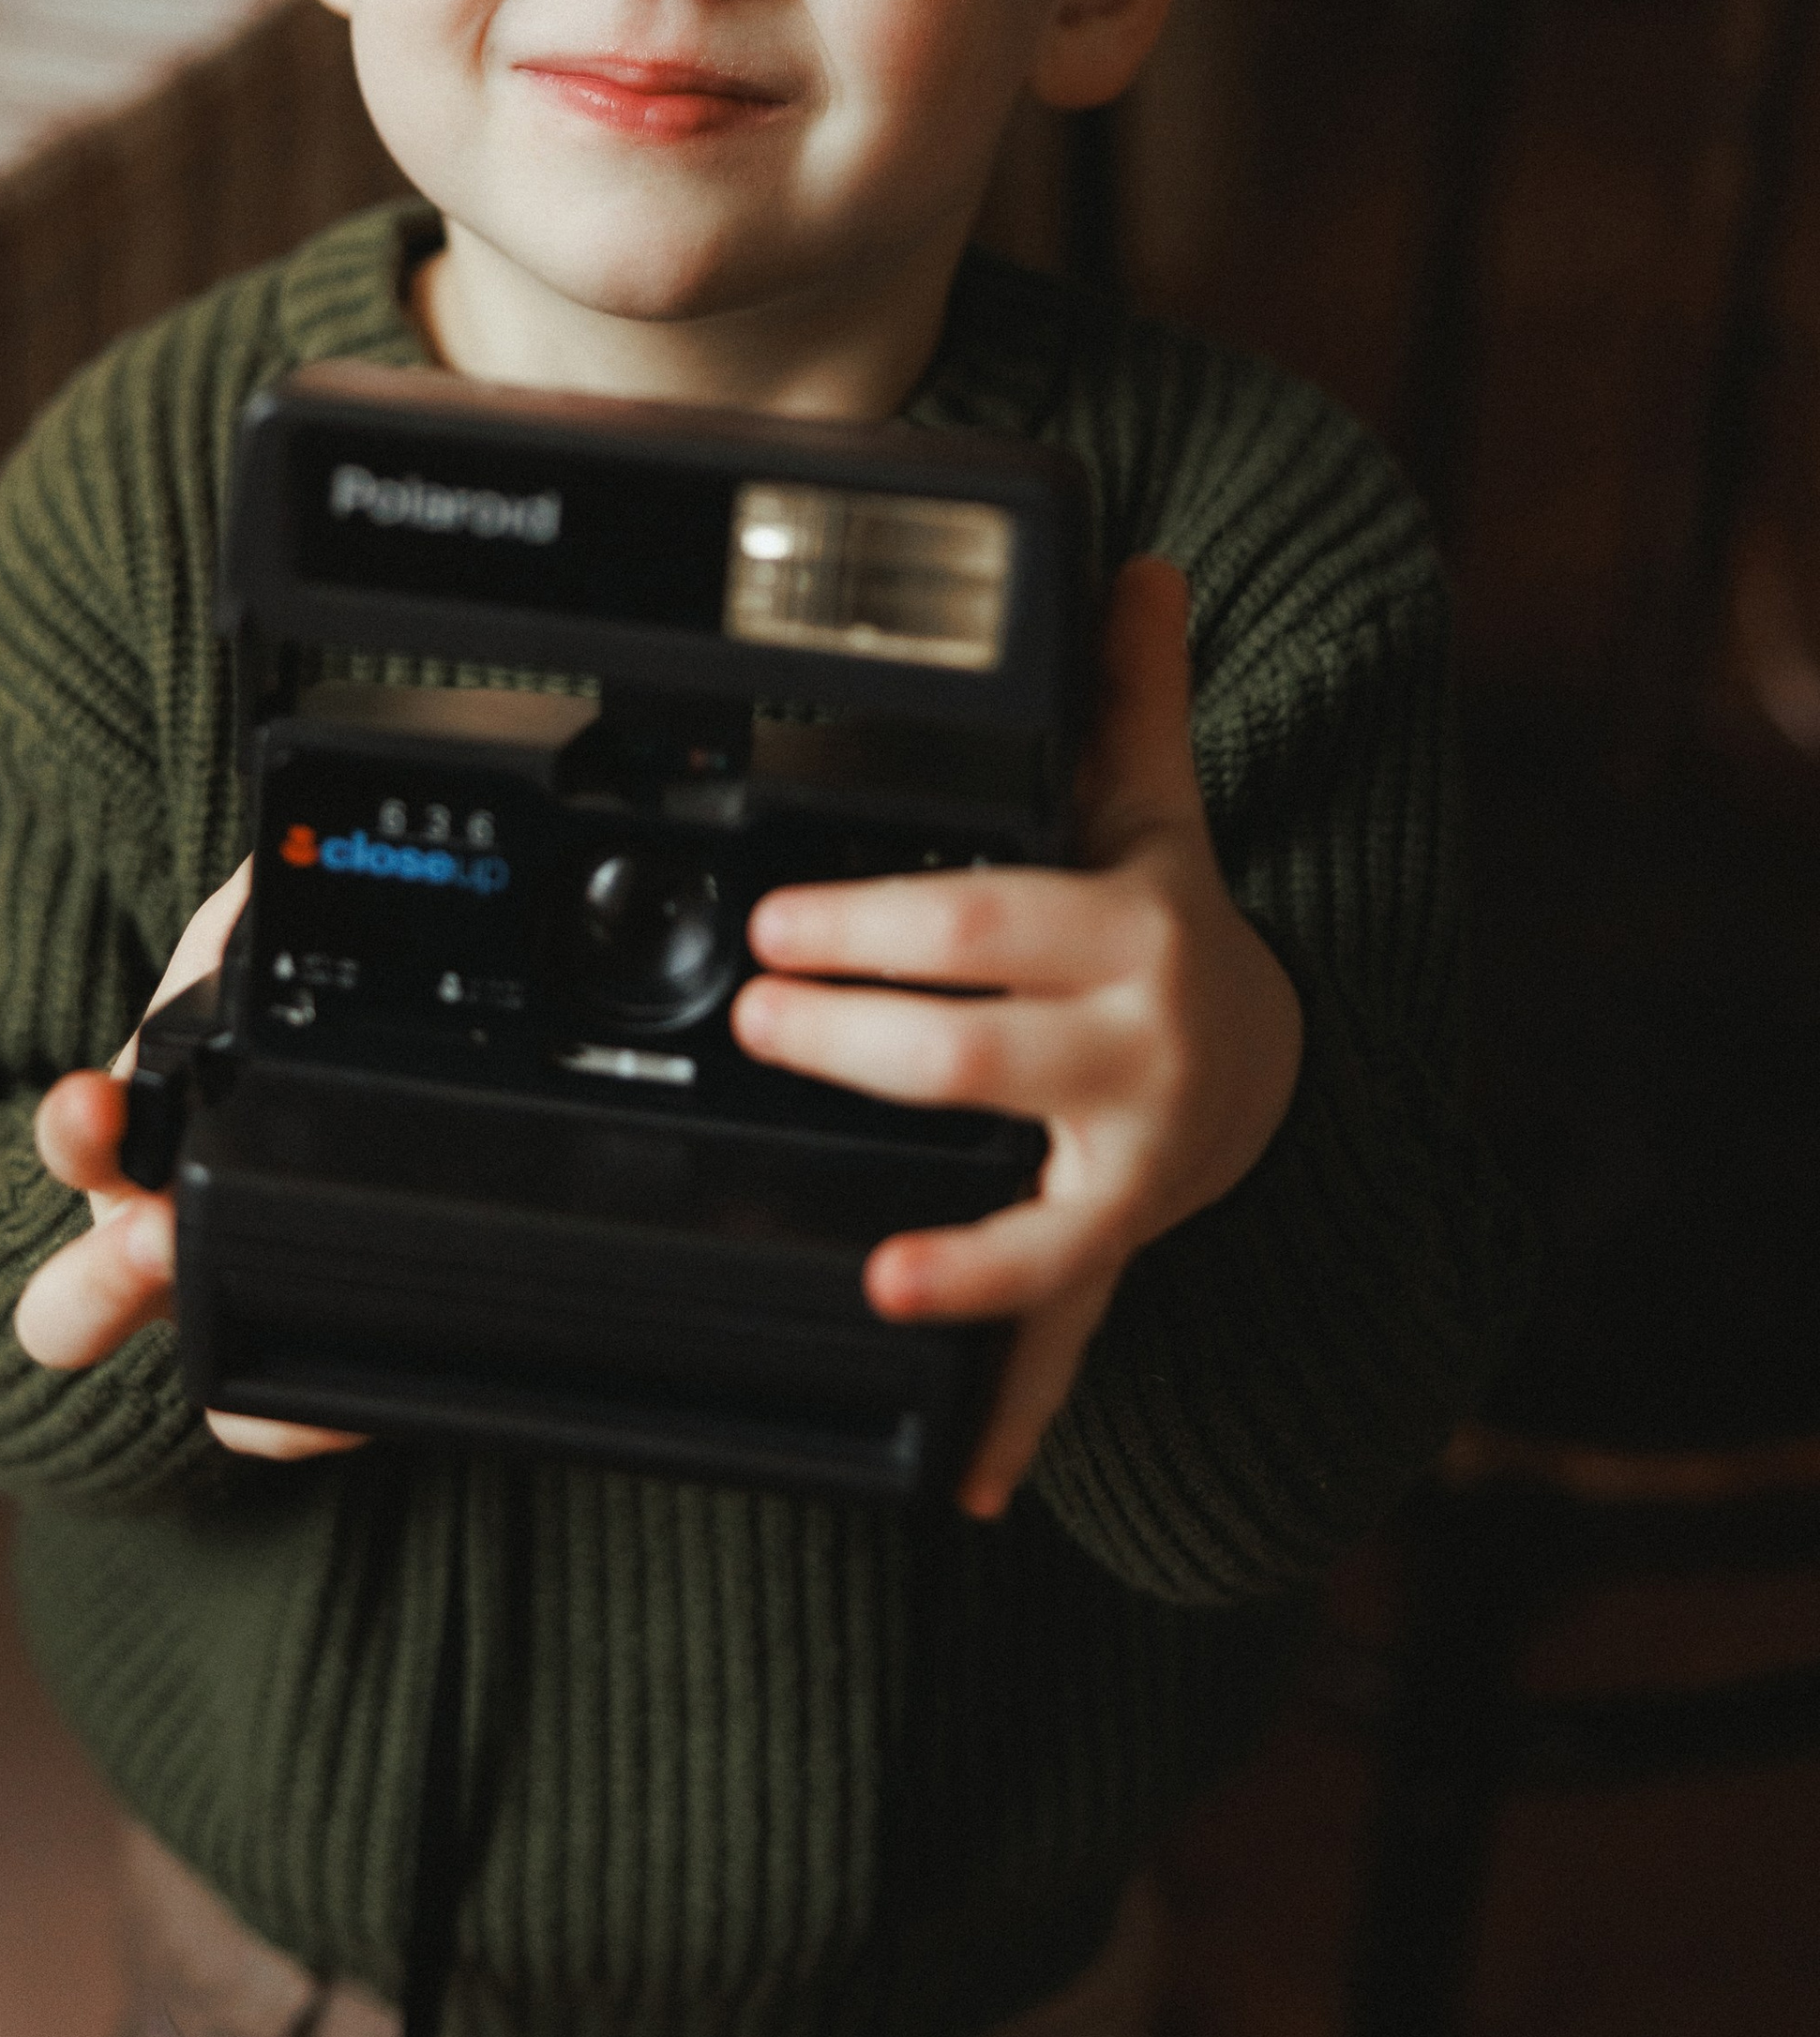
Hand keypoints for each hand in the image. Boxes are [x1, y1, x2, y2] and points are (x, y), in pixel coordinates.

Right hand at [11, 860, 364, 1465]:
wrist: (226, 1179)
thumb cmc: (224, 1071)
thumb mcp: (236, 980)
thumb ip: (245, 927)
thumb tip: (273, 870)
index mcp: (128, 1146)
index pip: (80, 1142)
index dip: (78, 1130)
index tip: (95, 1112)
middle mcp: (138, 1250)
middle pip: (72, 1309)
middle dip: (103, 1279)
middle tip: (153, 1241)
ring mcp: (195, 1326)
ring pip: (182, 1392)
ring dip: (218, 1379)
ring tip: (264, 1360)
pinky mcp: (261, 1380)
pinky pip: (265, 1426)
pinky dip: (298, 1420)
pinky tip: (354, 1401)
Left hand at [731, 555, 1301, 1522]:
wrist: (1278, 1066)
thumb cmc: (1169, 928)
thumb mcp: (1152, 808)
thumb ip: (1126, 692)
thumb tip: (1136, 563)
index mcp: (1128, 931)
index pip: (990, 924)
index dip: (882, 926)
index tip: (782, 924)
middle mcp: (1141, 1052)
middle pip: (984, 1058)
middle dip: (862, 1048)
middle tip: (756, 1025)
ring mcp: (1133, 1165)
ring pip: (1028, 1210)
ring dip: (948, 1250)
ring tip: (861, 1254)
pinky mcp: (1117, 1248)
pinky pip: (1059, 1331)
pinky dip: (1011, 1405)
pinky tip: (960, 1473)